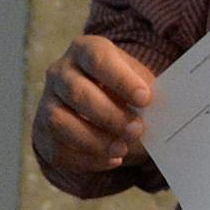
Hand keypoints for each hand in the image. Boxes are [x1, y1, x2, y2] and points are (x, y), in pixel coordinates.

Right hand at [32, 35, 154, 175]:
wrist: (98, 109)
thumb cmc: (125, 92)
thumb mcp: (138, 84)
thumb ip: (147, 95)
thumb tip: (166, 114)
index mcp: (86, 50)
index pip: (98, 58)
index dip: (121, 79)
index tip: (145, 98)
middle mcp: (60, 72)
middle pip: (77, 92)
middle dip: (109, 114)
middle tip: (137, 129)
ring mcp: (47, 101)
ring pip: (60, 121)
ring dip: (94, 140)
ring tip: (123, 149)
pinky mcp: (42, 132)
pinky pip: (57, 148)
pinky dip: (87, 158)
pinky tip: (112, 160)